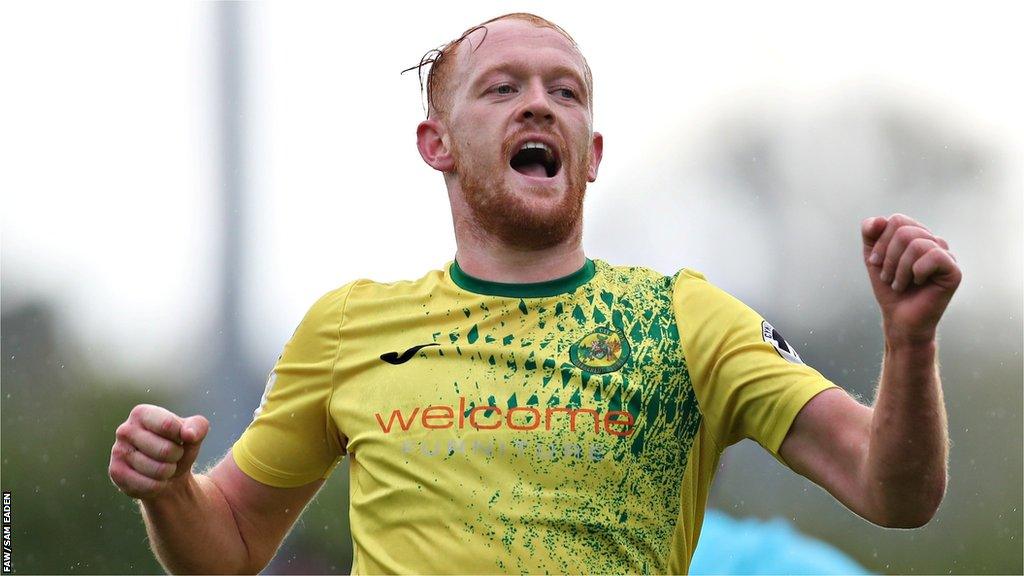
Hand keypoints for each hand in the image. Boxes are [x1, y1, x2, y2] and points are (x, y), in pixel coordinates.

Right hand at [109, 404, 209, 499]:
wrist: (167, 475)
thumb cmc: (179, 447)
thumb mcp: (194, 433)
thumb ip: (198, 427)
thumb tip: (189, 434)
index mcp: (142, 413)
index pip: (168, 425)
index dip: (182, 436)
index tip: (180, 438)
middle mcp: (125, 430)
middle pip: (166, 450)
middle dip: (177, 456)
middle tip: (172, 456)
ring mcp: (118, 452)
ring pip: (159, 470)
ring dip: (169, 471)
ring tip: (164, 467)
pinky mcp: (116, 473)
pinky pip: (149, 485)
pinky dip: (159, 485)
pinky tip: (154, 480)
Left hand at [861, 214, 961, 344]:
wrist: (899, 319)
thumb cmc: (889, 288)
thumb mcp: (873, 257)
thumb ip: (870, 233)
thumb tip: (880, 219)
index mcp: (917, 236)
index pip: (897, 220)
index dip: (881, 242)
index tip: (875, 263)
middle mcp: (934, 242)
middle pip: (904, 230)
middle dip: (888, 256)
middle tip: (888, 277)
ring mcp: (946, 255)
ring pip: (916, 243)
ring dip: (899, 268)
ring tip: (899, 284)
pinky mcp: (954, 271)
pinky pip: (934, 255)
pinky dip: (917, 271)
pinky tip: (917, 283)